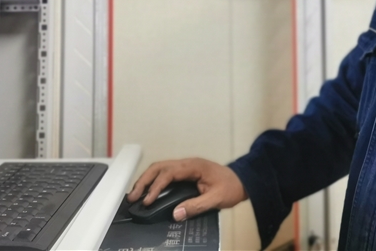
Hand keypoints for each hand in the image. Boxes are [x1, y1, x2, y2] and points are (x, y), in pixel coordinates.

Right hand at [127, 158, 247, 220]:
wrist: (242, 180)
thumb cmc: (231, 187)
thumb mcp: (216, 199)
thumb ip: (196, 206)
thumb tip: (176, 214)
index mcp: (193, 166)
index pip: (168, 173)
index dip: (156, 186)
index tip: (147, 201)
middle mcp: (187, 162)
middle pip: (159, 166)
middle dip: (144, 180)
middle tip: (132, 196)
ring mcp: (186, 165)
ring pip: (160, 168)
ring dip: (147, 179)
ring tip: (136, 194)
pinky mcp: (185, 171)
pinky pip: (165, 172)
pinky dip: (154, 180)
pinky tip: (148, 191)